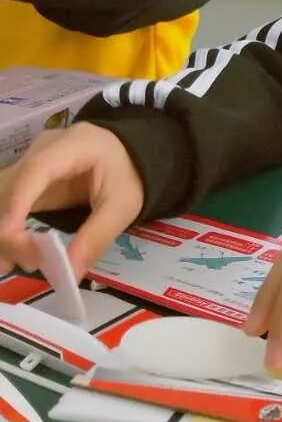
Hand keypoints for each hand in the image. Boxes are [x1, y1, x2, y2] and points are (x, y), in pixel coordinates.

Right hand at [0, 123, 144, 277]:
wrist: (128, 155)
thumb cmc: (127, 174)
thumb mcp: (122, 206)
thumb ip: (96, 237)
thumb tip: (70, 274)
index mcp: (72, 146)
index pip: (36, 169)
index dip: (17, 200)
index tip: (8, 234)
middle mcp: (41, 151)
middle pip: (8, 186)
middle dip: (8, 228)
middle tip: (29, 261)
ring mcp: (28, 164)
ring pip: (0, 197)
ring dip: (3, 232)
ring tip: (17, 262)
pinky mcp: (23, 181)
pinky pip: (4, 204)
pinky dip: (5, 231)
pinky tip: (10, 255)